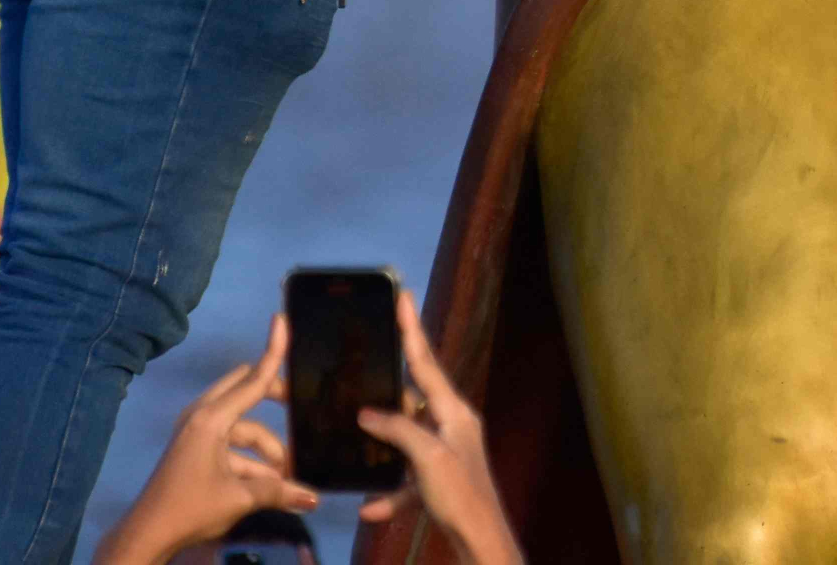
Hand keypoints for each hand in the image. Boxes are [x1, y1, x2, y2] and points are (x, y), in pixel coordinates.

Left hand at [92, 319, 315, 564]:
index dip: (273, 351)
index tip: (283, 320)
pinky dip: (251, 460)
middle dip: (275, 399)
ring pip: (243, 425)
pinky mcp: (195, 451)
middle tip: (302, 408)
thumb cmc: (191, 507)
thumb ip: (280, 491)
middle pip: (246, 391)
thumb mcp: (240, 498)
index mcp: (212, 419)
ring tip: (290, 471)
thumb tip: (316, 498)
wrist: (145, 537)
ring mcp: (196, 434)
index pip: (253, 379)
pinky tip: (272, 483)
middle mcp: (203, 417)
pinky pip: (231, 443)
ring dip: (266, 446)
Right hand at [354, 291, 521, 564]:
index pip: (427, 363)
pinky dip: (389, 494)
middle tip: (364, 364)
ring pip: (406, 439)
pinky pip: (407, 482)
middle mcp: (452, 426)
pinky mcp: (439, 482)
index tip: (402, 296)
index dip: (412, 330)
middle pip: (413, 397)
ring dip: (382, 442)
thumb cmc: (461, 495)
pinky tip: (369, 507)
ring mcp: (446, 453)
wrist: (481, 540)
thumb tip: (369, 412)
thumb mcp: (429, 457)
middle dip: (387, 386)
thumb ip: (400, 429)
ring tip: (355, 430)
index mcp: (454, 412)